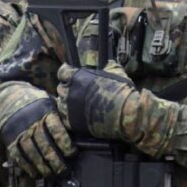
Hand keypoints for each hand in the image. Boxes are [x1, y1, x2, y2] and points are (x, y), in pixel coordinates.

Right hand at [0, 82, 75, 177]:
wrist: (8, 98)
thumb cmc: (35, 101)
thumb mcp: (49, 101)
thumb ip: (61, 114)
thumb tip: (78, 127)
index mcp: (45, 111)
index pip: (57, 130)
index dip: (66, 144)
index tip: (73, 153)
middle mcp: (32, 122)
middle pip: (45, 145)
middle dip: (56, 161)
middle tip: (65, 171)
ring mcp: (20, 132)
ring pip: (33, 153)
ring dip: (43, 167)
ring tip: (52, 174)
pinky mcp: (10, 140)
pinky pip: (20, 157)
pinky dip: (28, 167)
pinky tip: (36, 173)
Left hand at [56, 60, 178, 156]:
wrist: (125, 114)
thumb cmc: (121, 90)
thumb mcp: (116, 71)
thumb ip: (108, 66)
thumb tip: (109, 63)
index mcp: (77, 76)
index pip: (62, 72)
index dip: (67, 73)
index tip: (71, 76)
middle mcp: (69, 91)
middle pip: (61, 87)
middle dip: (68, 88)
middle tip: (78, 92)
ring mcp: (69, 108)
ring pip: (61, 103)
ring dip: (68, 103)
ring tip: (79, 105)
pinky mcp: (72, 123)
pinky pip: (65, 118)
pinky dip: (70, 116)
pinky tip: (79, 115)